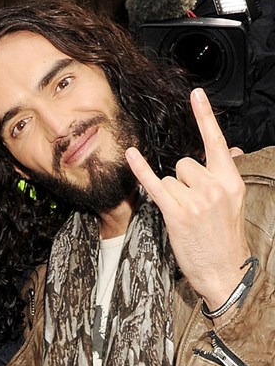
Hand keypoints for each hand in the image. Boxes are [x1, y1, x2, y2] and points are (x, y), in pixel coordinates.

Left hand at [125, 88, 249, 316]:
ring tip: (185, 215)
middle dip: (182, 181)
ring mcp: (195, 199)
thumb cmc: (225, 236)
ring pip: (168, 178)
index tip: (196, 94)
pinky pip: (153, 184)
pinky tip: (131, 155)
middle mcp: (214, 186)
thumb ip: (227, 173)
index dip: (204, 116)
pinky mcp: (176, 212)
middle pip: (183, 163)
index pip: (216, 142)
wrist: (225, 271)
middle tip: (193, 205)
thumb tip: (232, 149)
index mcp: (230, 180)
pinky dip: (140, 170)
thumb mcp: (234, 202)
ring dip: (170, 194)